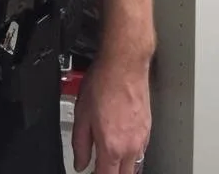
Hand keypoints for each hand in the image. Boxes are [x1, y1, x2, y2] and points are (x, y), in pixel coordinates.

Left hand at [72, 56, 150, 173]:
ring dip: (123, 167)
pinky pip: (141, 151)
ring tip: (111, 159)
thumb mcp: (81, 114)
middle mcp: (130, 146)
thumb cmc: (103, 83)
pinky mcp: (148, 129)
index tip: (91, 171)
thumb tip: (80, 162)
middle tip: (101, 167)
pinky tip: (122, 144)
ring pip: (135, 165)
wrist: (124, 65)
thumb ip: (80, 143)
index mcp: (112, 146)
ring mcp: (142, 138)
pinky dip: (132, 154)